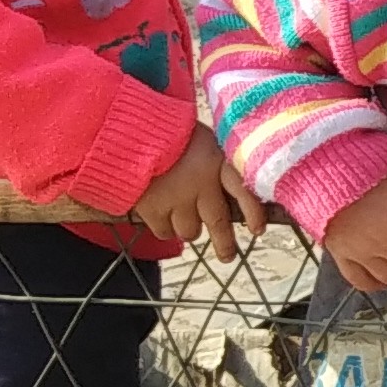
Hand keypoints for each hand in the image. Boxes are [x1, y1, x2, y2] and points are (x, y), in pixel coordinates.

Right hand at [127, 125, 266, 258]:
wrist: (128, 131)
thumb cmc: (170, 132)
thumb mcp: (204, 140)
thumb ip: (218, 164)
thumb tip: (234, 191)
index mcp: (217, 160)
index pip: (244, 191)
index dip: (253, 212)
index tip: (258, 230)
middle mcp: (201, 183)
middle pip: (219, 223)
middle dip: (225, 244)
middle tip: (227, 256)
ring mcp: (176, 198)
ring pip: (190, 232)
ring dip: (189, 228)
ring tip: (183, 216)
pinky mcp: (152, 208)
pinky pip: (165, 232)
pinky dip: (165, 227)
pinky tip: (163, 214)